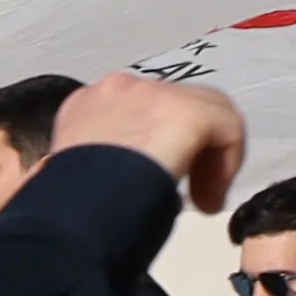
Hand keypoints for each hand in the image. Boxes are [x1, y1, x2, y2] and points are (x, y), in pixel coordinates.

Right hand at [46, 70, 246, 217]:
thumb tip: (131, 182)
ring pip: (203, 113)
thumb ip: (107, 163)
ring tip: (203, 200)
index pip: (136, 113)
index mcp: (85, 105)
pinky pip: (225, 127)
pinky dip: (226, 163)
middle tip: (188, 193)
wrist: (74, 206)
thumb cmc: (69, 206)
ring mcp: (154, 94)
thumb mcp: (79, 176)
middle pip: (173, 108)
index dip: (153, 148)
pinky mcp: (186, 109)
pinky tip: (211, 196)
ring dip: (207, 158)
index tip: (157, 182)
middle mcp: (119, 89)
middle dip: (187, 149)